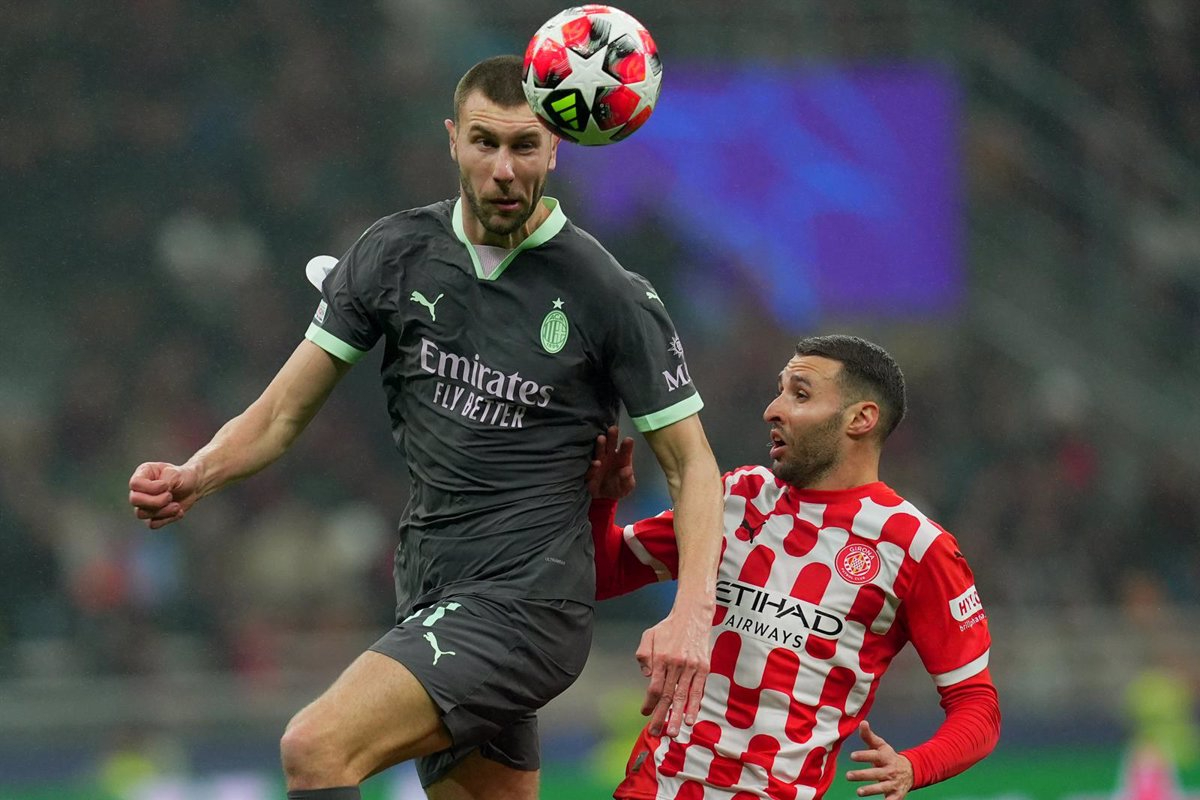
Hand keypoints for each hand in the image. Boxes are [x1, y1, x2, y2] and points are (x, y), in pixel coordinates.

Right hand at [128, 462, 200, 528]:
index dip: (150, 488)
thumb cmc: (183, 476)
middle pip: (135, 500)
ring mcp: (143, 504)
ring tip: (177, 506)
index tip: (166, 486)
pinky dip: (168, 519)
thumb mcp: (176, 473)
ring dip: (163, 511)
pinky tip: (178, 511)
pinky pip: (152, 524)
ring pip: (142, 514)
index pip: (135, 484)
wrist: (193, 487)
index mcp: (143, 473)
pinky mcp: (151, 516)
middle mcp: (139, 489)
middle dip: (155, 501)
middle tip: (170, 496)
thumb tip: (161, 494)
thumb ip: (166, 481)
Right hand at [586, 425, 635, 499]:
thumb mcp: (626, 486)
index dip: (626, 446)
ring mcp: (599, 463)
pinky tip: (596, 463)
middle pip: (611, 445)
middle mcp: (609, 457)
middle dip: (612, 437)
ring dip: (600, 445)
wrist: (605, 498)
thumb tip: (627, 470)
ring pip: (599, 452)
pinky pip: (591, 468)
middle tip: (613, 429)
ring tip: (602, 439)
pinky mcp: (590, 472)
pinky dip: (593, 466)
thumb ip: (627, 479)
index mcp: (621, 459)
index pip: (625, 451)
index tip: (628, 440)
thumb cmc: (618, 488)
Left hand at [635, 600, 710, 737]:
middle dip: (661, 716)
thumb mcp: (649, 635)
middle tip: (656, 733)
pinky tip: (691, 718)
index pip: (655, 687)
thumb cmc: (669, 627)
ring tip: (674, 732)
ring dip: (678, 716)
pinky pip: (699, 690)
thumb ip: (644, 655)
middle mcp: (677, 663)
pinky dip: (695, 705)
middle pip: (668, 696)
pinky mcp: (704, 667)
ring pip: (683, 696)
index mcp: (662, 658)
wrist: (693, 614)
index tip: (644, 713)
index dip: (649, 703)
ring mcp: (691, 666)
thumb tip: (647, 677)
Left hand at [846, 721, 913, 799]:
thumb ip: (869, 736)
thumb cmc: (888, 757)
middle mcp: (890, 770)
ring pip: (882, 787)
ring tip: (859, 792)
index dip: (864, 755)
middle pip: (876, 773)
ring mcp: (893, 783)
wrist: (909, 771)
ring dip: (871, 790)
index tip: (852, 756)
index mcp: (885, 757)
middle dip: (862, 775)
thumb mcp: (880, 746)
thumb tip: (862, 722)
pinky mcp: (897, 794)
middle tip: (848, 776)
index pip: (874, 755)